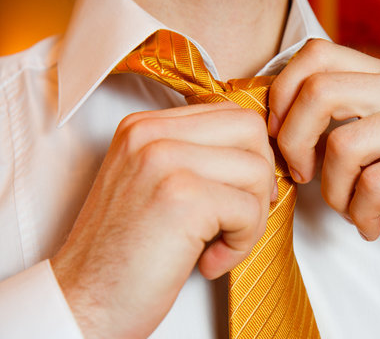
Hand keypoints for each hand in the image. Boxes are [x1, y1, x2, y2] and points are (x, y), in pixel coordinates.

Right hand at [51, 102, 274, 338]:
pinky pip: (250, 210)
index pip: (229, 113)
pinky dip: (242, 244)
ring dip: (253, 218)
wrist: (83, 302)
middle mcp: (151, 134)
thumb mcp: (154, 185)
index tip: (241, 193)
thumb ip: (197, 158)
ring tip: (221, 244)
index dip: (249, 154)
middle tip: (240, 216)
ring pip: (257, 169)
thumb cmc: (122, 253)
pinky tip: (209, 262)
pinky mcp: (182, 198)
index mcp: (145, 127)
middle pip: (250, 129)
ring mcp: (165, 161)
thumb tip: (258, 157)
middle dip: (259, 179)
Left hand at [268, 39, 379, 260]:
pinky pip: (373, 184)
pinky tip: (370, 224)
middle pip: (319, 91)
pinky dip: (360, 214)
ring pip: (343, 146)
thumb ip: (333, 126)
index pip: (316, 55)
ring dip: (332, 192)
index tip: (279, 138)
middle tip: (301, 175)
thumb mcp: (372, 143)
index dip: (283, 96)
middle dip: (292, 143)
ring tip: (349, 208)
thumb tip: (276, 129)